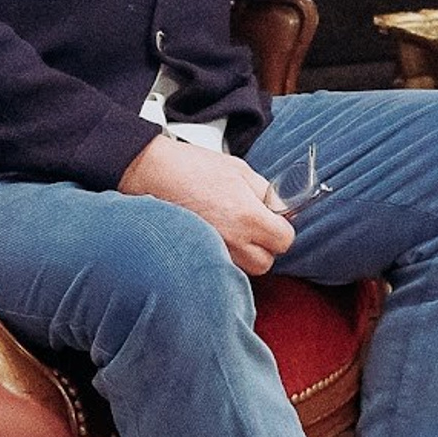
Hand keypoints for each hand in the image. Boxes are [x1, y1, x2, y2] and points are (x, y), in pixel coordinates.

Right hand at [117, 133, 294, 274]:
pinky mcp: (196, 256)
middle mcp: (233, 241)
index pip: (284, 241)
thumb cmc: (193, 167)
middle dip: (265, 247)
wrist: (152, 173)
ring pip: (243, 269)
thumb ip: (267, 192)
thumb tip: (282, 210)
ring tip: (233, 230)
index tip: (274, 220)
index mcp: (248, 217)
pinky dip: (225, 256)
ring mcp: (214, 252)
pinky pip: (222, 266)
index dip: (282, 229)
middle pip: (266, 262)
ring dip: (245, 254)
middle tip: (254, 226)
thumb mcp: (240, 170)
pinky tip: (217, 236)